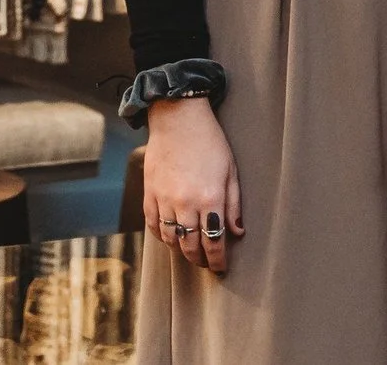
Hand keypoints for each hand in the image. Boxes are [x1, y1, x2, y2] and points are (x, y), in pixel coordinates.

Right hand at [142, 97, 242, 274]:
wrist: (178, 117)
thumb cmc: (210, 141)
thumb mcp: (230, 171)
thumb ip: (233, 204)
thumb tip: (237, 232)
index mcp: (210, 198)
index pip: (214, 241)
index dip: (218, 260)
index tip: (221, 268)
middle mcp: (186, 203)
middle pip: (191, 245)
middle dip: (200, 259)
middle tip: (206, 263)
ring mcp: (164, 199)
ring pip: (171, 238)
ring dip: (181, 250)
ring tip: (190, 251)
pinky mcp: (150, 193)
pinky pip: (153, 224)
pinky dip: (162, 235)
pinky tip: (170, 237)